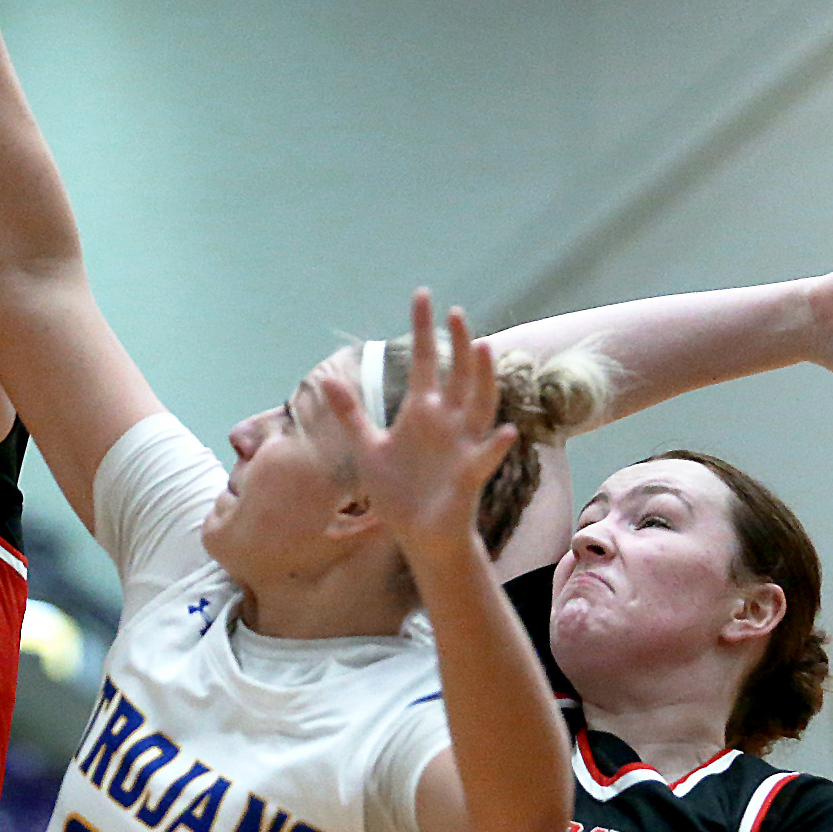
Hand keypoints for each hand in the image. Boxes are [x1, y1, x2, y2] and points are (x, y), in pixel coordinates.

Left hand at [323, 291, 515, 557]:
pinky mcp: (469, 476)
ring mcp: (461, 446)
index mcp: (422, 412)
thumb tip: (327, 380)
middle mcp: (447, 422)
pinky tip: (506, 431)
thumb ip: (351, 414)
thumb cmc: (398, 492)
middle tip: (457, 312)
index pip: (426, 361)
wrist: (418, 536)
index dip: (423, 329)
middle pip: (457, 374)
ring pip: (479, 405)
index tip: (422, 295)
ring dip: (482, 379)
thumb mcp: (368, 448)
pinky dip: (496, 446)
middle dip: (458, 345)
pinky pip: (485, 458)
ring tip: (484, 349)